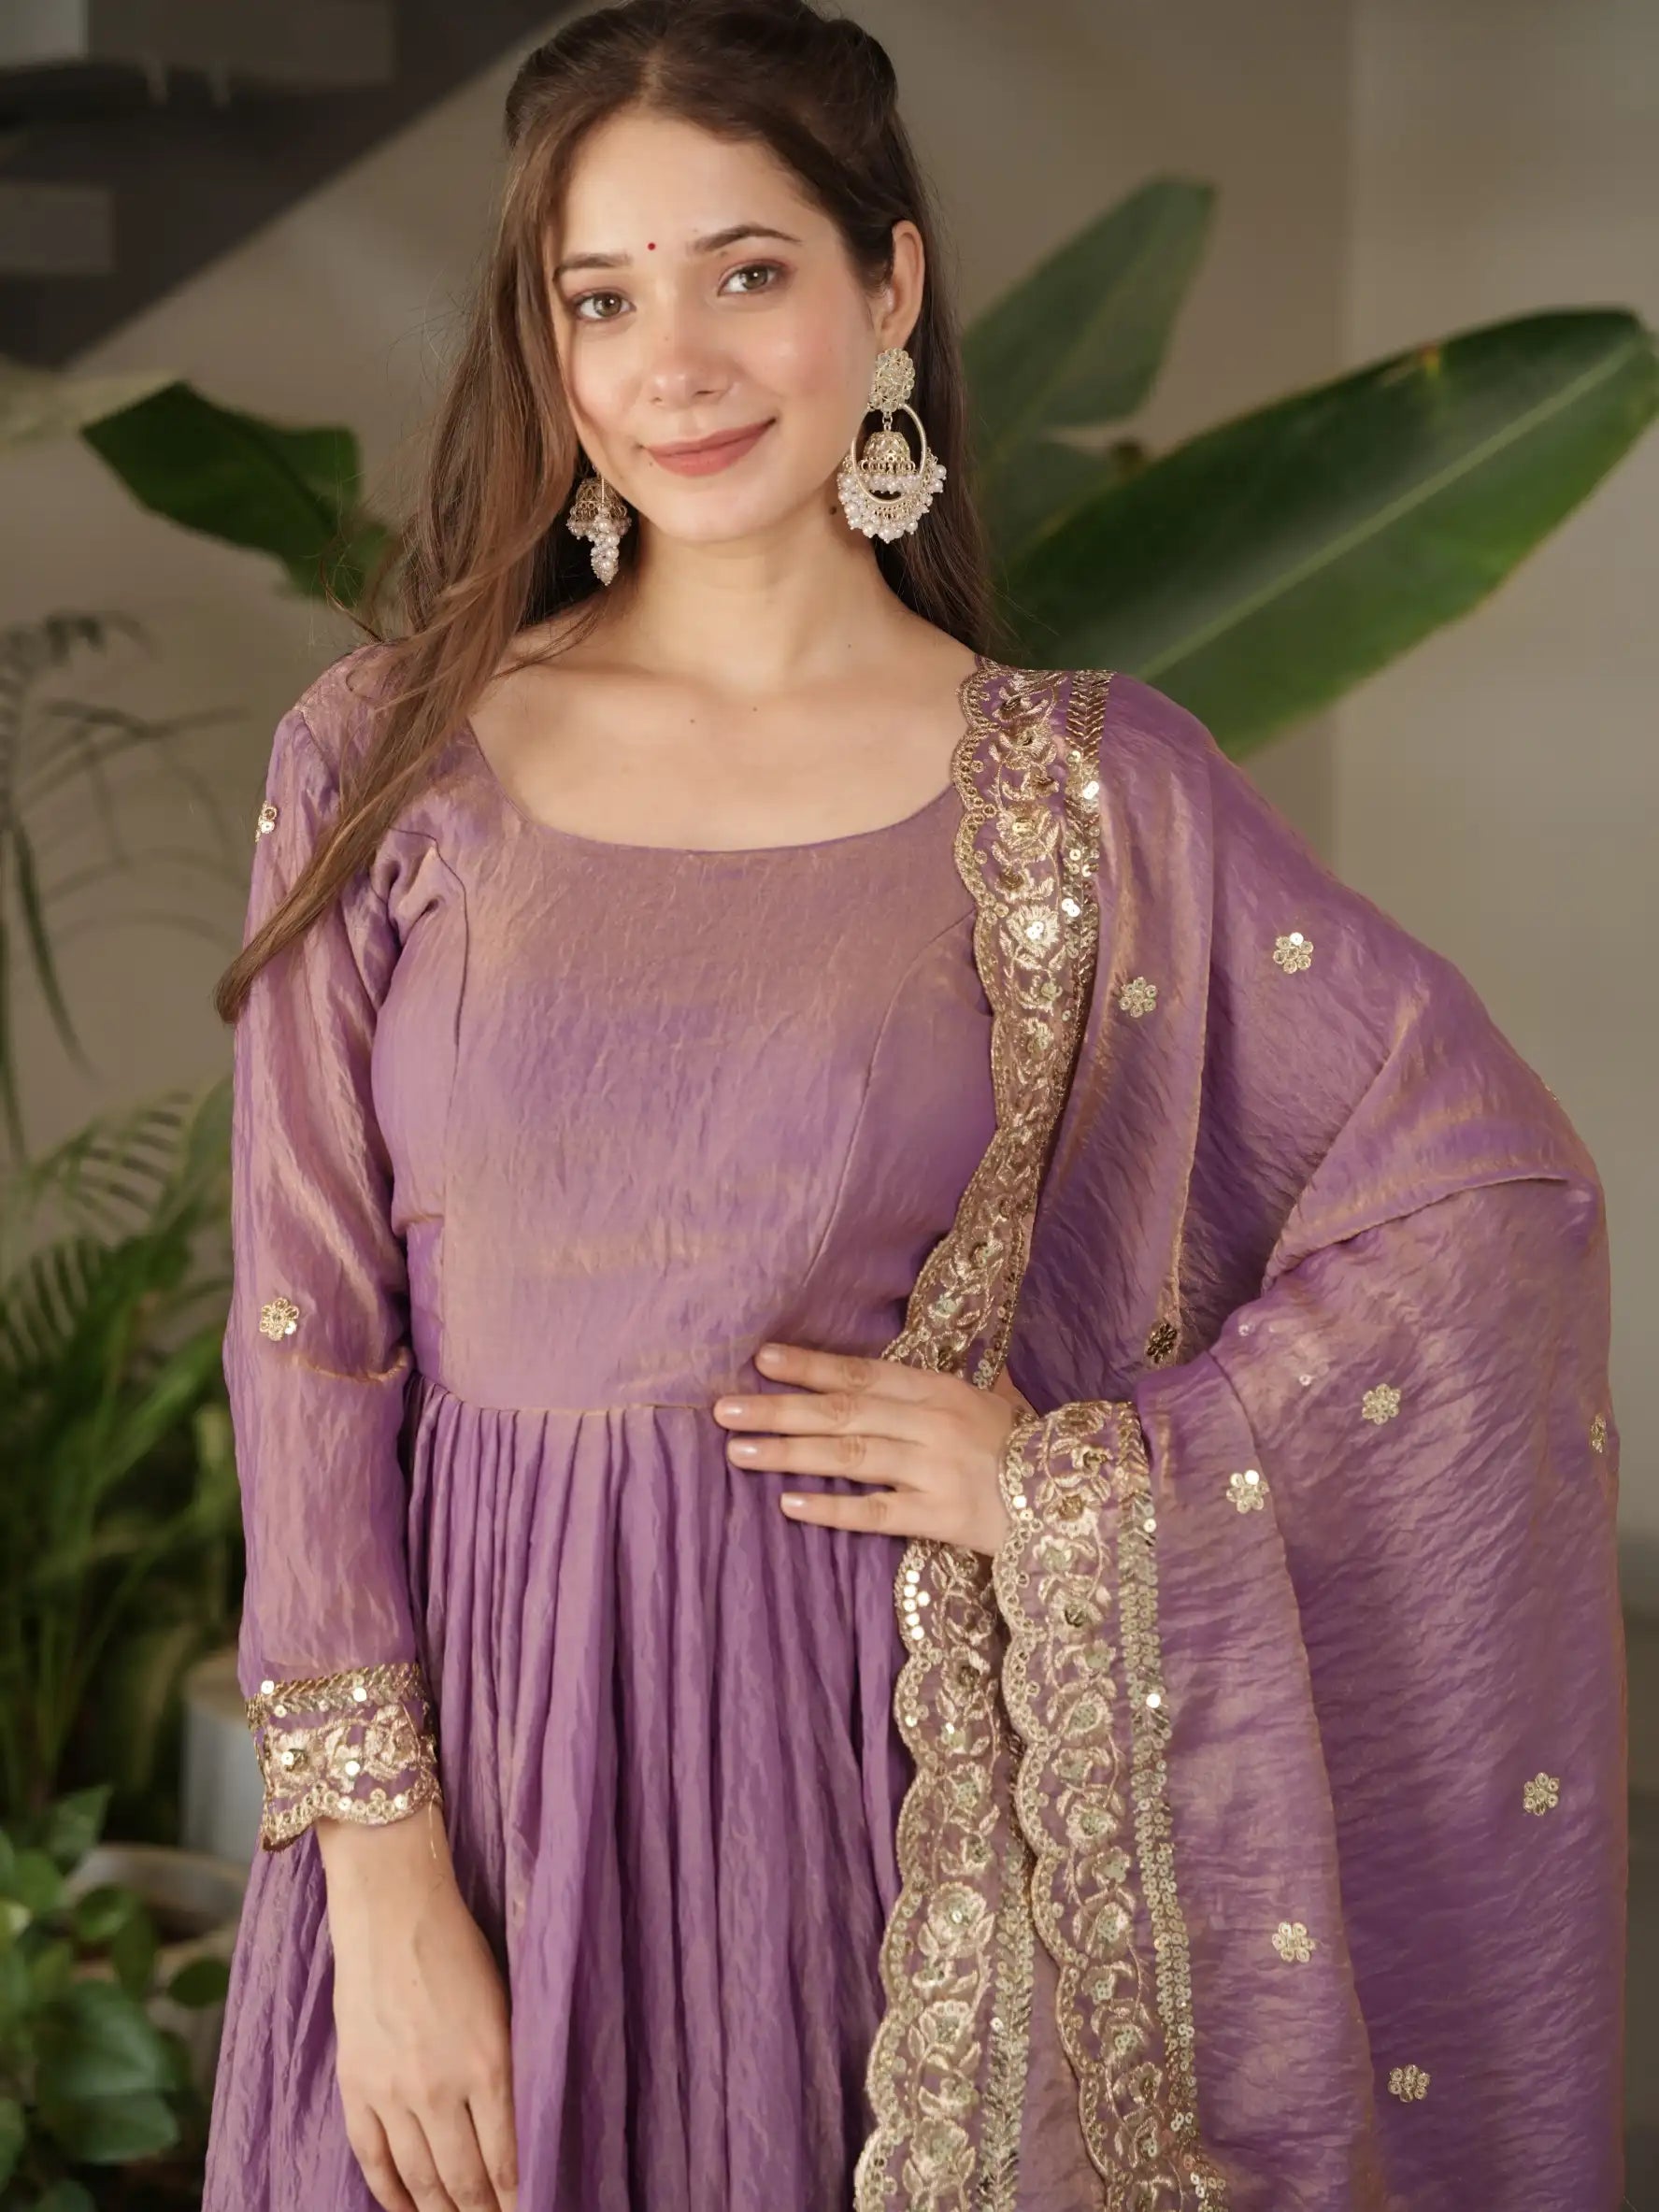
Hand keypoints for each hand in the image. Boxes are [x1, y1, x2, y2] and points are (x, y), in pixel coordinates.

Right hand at [318, 1810, 517, 2211]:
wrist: (392, 1910)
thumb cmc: (459, 1947)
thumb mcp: (505, 2004)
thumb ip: (510, 2068)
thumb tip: (524, 2125)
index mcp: (489, 2064)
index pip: (508, 2159)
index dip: (518, 2198)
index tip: (526, 2210)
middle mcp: (440, 2088)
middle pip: (464, 2180)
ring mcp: (393, 2091)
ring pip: (420, 2180)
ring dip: (440, 2211)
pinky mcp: (357, 2087)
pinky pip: (373, 2159)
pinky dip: (390, 2193)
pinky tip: (405, 2209)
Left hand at [712, 1341, 1039, 1557]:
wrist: (1078, 1505)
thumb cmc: (1032, 1449)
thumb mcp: (1002, 1399)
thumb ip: (966, 1376)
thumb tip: (951, 1348)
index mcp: (941, 1390)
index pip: (862, 1374)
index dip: (811, 1366)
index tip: (762, 1358)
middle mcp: (932, 1424)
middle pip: (843, 1413)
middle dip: (779, 1408)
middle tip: (724, 1408)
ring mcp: (934, 1470)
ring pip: (849, 1457)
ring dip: (789, 1452)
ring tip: (738, 1451)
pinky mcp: (939, 1517)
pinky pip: (876, 1514)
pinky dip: (832, 1509)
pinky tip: (790, 1505)